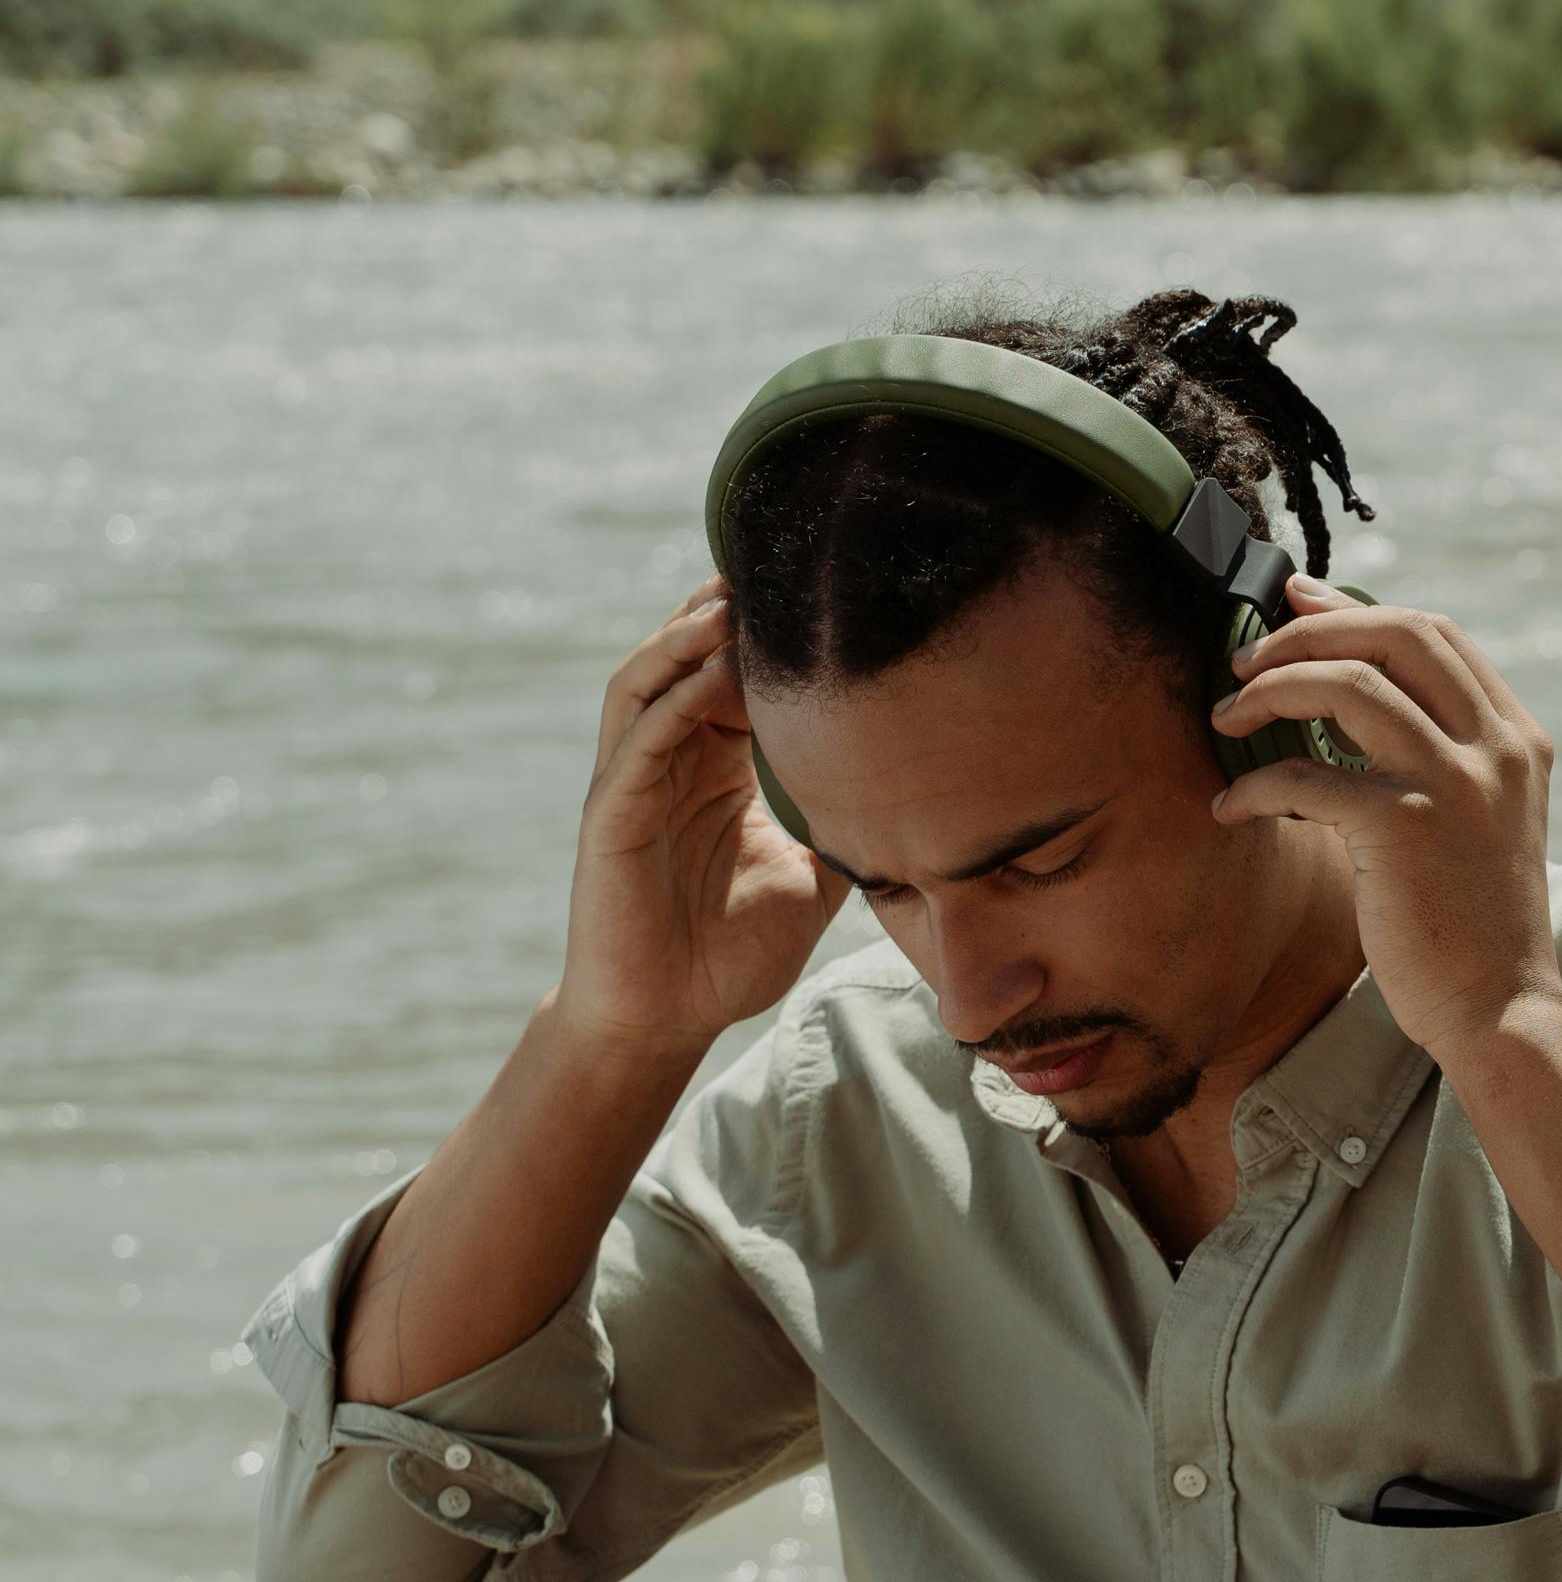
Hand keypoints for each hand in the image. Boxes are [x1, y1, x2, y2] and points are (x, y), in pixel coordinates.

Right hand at [558, 578, 847, 1055]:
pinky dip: (670, 701)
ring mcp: (632, 784)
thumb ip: (852, 831)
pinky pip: (636, 743)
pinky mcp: (608, 817)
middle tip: (774, 563)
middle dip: (724, 609)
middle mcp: (666, 761)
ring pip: (648, 682)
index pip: (732, 676)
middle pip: (685, 658)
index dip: (768, 635)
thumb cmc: (733, 951)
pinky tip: (709, 674)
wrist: (669, 1018)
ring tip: (733, 599)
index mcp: (712, 766)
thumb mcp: (816, 879)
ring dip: (685, 638)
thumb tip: (933, 808)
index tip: (819, 595)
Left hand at [1210, 577, 1561, 1054]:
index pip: (1436, 633)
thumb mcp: (1480, 819)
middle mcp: (1496, 748)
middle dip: (1307, 631)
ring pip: (1350, 682)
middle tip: (1247, 658)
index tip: (1295, 605)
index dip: (1355, 610)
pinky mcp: (1407, 828)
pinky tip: (1231, 808)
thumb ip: (1442, 756)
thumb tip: (1352, 694)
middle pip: (1396, 633)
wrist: (1500, 1008)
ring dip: (1271, 688)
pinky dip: (1255, 785)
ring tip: (1225, 717)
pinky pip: (1307, 776)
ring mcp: (1456, 784)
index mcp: (1517, 739)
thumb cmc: (1471, 924)